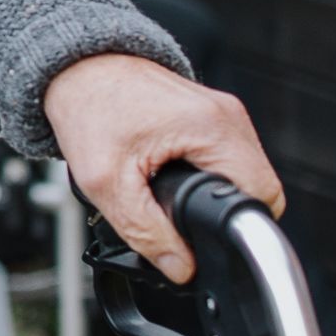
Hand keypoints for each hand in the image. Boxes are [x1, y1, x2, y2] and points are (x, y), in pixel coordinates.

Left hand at [44, 51, 282, 282]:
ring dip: (214, 193)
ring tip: (173, 193)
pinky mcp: (209, 114)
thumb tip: (180, 267)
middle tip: (180, 217)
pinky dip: (208, 175)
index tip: (204, 236)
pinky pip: (227, 157)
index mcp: (212, 127)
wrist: (75, 69)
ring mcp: (222, 112)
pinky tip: (175, 177)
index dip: (235, 227)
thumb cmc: (88, 107)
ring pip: (243, 174)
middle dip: (221, 212)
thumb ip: (144, 231)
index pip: (261, 197)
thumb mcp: (105, 180)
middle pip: (256, 188)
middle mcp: (227, 115)